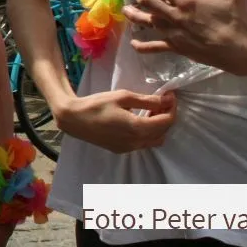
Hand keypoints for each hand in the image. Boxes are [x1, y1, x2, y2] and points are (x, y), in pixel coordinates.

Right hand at [55, 90, 176, 153]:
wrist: (74, 119)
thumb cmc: (97, 104)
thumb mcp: (123, 96)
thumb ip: (147, 100)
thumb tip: (167, 99)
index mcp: (138, 128)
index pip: (166, 121)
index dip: (172, 108)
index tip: (170, 96)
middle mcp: (136, 142)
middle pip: (163, 132)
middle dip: (166, 116)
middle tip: (161, 101)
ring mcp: (129, 149)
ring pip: (155, 140)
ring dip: (158, 127)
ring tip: (150, 111)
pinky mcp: (121, 150)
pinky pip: (143, 143)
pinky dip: (147, 133)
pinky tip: (138, 120)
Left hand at [124, 0, 246, 74]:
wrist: (239, 52)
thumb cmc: (236, 20)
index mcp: (185, 0)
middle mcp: (174, 16)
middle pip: (146, 1)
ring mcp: (172, 33)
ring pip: (146, 22)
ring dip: (134, 14)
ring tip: (125, 9)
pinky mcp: (176, 48)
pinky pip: (154, 47)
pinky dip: (142, 46)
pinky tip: (134, 43)